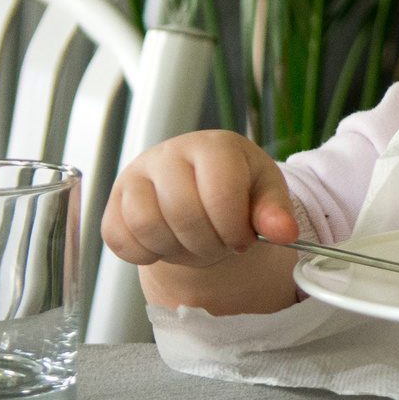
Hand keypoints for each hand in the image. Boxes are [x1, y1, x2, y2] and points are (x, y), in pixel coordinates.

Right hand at [101, 130, 300, 270]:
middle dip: (207, 244)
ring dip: (175, 250)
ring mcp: (136, 175)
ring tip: (194, 244)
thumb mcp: (265, 194)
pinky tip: (166, 246)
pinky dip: (144, 254)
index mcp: (214, 146)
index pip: (220, 193)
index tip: (242, 238)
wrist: (199, 190)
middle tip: (219, 245)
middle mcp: (170, 153)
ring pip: (145, 224)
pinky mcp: (114, 201)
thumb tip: (284, 232)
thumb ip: (275, 212)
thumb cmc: (235, 189)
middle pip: (182, 212)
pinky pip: (118, 237)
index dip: (234, 228)